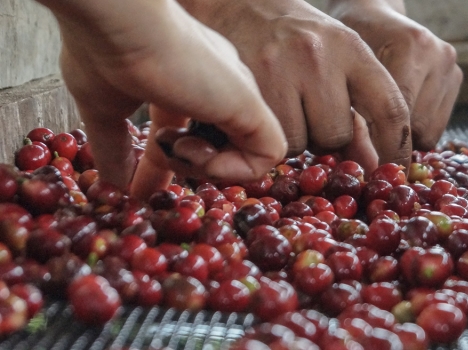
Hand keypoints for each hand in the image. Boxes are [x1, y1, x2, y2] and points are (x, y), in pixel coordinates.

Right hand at [38, 0, 286, 199]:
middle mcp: (219, 88)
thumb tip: (111, 184)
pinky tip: (193, 150)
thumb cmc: (105, 51)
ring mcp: (238, 96)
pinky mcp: (251, 106)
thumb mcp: (104, 110)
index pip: (192, 133)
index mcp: (185, 84)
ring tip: (177, 146)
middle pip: (224, 146)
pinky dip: (232, 170)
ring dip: (207, 169)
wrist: (118, 23)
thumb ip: (113, 147)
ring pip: (247, 155)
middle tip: (166, 157)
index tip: (140, 189)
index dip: (173, 164)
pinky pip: (269, 156)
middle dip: (193, 168)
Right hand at [187, 0, 411, 172]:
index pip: (390, 108)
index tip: (397, 172)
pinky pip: (271, 140)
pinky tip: (268, 111)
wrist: (237, 4)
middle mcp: (317, 55)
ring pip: (302, 143)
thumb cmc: (296, 40)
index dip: (396, 149)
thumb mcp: (337, 60)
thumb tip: (374, 167)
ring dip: (298, 139)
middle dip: (329, 139)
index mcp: (351, 47)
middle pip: (338, 135)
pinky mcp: (247, 85)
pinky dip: (272, 137)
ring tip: (288, 108)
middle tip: (312, 114)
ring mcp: (279, 68)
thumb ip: (360, 111)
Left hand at [328, 0, 462, 150]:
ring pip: (431, 130)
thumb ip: (354, 116)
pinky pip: (438, 124)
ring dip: (406, 136)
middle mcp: (438, 54)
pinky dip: (418, 128)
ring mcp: (450, 65)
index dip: (383, 143)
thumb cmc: (347, 43)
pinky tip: (400, 115)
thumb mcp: (342, 75)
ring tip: (384, 124)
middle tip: (371, 140)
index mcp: (411, 46)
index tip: (369, 164)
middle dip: (393, 139)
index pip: (401, 112)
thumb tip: (365, 165)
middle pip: (419, 126)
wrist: (373, 15)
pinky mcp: (457, 75)